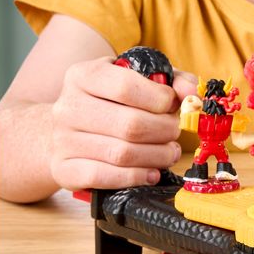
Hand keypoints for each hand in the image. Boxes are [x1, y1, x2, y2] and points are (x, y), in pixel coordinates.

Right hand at [48, 57, 197, 190]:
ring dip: (157, 156)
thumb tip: (191, 93)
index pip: (126, 86)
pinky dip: (135, 177)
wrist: (65, 130)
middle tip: (174, 132)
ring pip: (122, 154)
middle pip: (130, 124)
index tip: (173, 105)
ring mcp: (63, 140)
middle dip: (164, 130)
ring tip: (168, 152)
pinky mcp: (64, 169)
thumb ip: (170, 80)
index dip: (160, 99)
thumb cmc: (110, 102)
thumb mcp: (137, 78)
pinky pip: (103, 177)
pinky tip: (150, 173)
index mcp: (83, 75)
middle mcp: (68, 106)